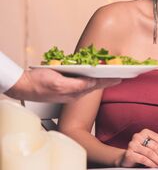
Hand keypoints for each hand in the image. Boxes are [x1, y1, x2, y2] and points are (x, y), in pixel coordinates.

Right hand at [6, 68, 120, 102]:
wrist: (23, 87)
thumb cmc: (38, 84)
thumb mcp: (58, 82)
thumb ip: (76, 84)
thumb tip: (91, 82)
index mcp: (75, 92)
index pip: (96, 84)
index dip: (109, 80)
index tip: (121, 77)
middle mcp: (74, 93)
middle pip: (95, 85)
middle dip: (108, 80)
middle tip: (122, 76)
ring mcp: (69, 91)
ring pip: (89, 84)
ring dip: (101, 80)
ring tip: (112, 76)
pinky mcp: (64, 88)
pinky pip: (81, 84)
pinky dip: (90, 79)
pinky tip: (93, 77)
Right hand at [118, 128, 157, 167]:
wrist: (127, 159)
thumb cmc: (143, 153)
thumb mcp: (154, 148)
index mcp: (145, 132)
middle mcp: (138, 136)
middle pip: (155, 146)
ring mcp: (132, 144)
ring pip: (150, 153)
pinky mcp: (129, 154)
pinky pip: (143, 159)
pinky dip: (151, 164)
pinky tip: (156, 167)